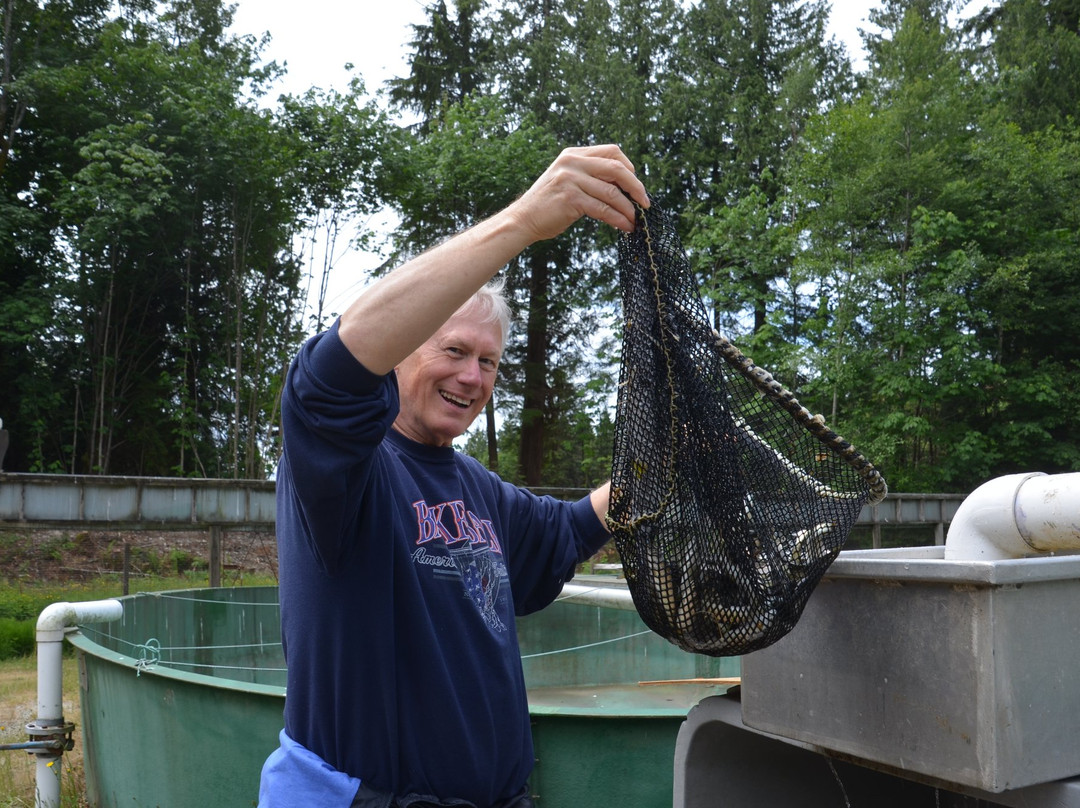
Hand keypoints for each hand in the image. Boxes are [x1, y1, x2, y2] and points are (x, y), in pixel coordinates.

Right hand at [506, 145, 650, 242]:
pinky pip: (603, 209)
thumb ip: (591, 177)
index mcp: (574, 154)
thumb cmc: (549, 204)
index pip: (612, 151)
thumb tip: (625, 186)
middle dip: (636, 187)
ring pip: (612, 193)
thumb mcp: (569, 180)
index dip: (629, 168)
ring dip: (628, 209)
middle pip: (616, 168)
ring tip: (636, 221)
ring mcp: (571, 179)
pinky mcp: (571, 199)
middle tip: (645, 203)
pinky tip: (625, 227)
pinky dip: (618, 219)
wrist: (523, 219)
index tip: (635, 185)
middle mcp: (572, 162)